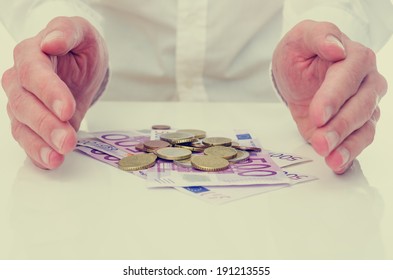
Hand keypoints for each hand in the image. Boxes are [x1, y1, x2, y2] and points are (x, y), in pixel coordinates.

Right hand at [2, 16, 108, 168]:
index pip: (33, 73)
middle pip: (24, 104)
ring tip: (58, 156)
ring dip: (40, 143)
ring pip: (22, 126)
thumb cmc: (80, 49)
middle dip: (46, 124)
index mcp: (31, 54)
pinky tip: (50, 162)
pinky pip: (28, 140)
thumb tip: (51, 41)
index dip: (48, 92)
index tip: (67, 108)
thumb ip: (67, 32)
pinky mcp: (31, 123)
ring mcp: (23, 104)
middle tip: (67, 139)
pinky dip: (37, 153)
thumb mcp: (82, 33)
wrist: (82, 67)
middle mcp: (20, 80)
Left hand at [272, 20, 386, 173]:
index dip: (334, 97)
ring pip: (364, 127)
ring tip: (331, 159)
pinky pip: (359, 141)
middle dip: (340, 126)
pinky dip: (349, 154)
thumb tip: (336, 47)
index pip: (349, 78)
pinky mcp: (356, 125)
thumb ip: (318, 36)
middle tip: (320, 141)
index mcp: (355, 58)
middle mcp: (366, 82)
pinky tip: (338, 164)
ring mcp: (365, 105)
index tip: (318, 115)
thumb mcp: (300, 38)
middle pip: (361, 106)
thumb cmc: (300, 55)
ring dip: (347, 145)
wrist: (298, 75)